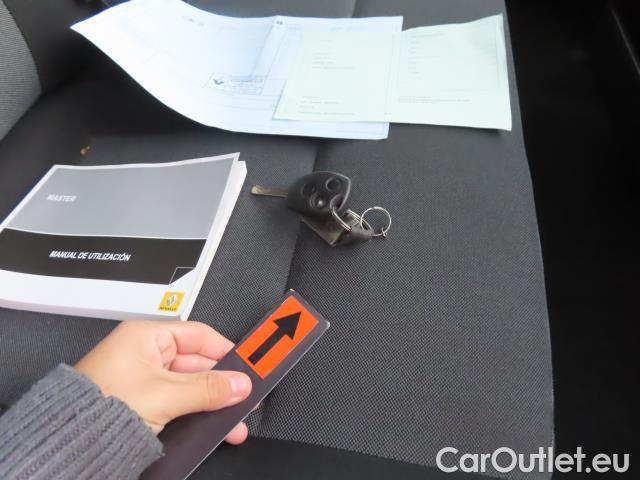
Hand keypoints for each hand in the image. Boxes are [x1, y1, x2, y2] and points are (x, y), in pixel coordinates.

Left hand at [75, 320, 251, 442]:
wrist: (68, 444)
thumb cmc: (97, 408)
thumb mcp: (165, 394)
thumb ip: (207, 388)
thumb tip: (238, 383)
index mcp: (145, 336)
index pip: (198, 335)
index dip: (225, 348)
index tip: (246, 363)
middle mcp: (145, 354)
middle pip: (197, 363)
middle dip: (222, 383)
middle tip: (243, 394)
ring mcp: (144, 380)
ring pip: (190, 386)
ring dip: (212, 401)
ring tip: (232, 418)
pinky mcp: (143, 403)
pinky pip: (179, 402)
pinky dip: (196, 412)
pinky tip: (210, 425)